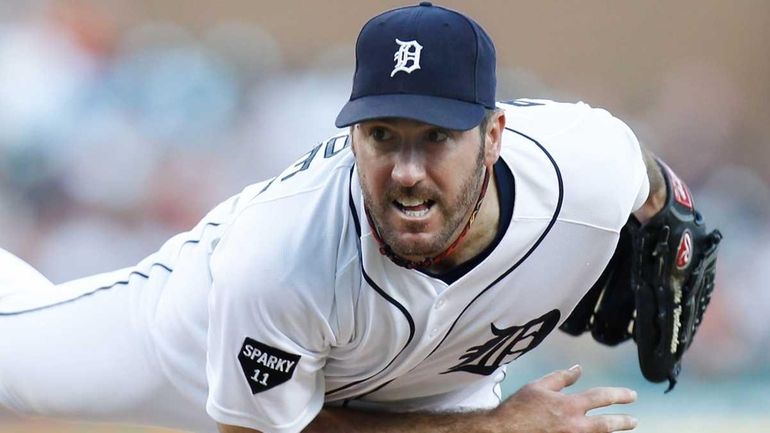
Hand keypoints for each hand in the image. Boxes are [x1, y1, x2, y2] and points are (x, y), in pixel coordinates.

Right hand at [490, 365, 637, 432]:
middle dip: (623, 421)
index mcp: (569, 405)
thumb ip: (561, 378)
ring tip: (618, 429)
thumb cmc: (518, 408)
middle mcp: (574, 426)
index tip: (631, 395)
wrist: (503, 431)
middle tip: (633, 420)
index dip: (619, 395)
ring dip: (609, 432)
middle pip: (607, 424)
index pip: (602, 397)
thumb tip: (577, 369)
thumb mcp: (538, 386)